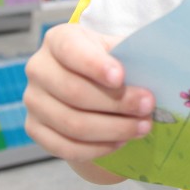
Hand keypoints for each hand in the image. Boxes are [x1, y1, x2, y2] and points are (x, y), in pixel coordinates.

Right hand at [23, 23, 155, 181]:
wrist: (87, 81)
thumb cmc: (108, 60)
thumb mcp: (118, 48)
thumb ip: (131, 55)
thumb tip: (157, 72)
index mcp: (59, 40)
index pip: (72, 51)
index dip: (94, 65)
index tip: (120, 77)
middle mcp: (39, 68)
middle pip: (74, 92)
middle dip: (116, 103)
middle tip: (147, 106)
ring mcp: (33, 100)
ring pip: (71, 124)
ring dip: (112, 129)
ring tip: (142, 127)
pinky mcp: (35, 128)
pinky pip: (64, 147)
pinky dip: (96, 149)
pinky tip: (120, 142)